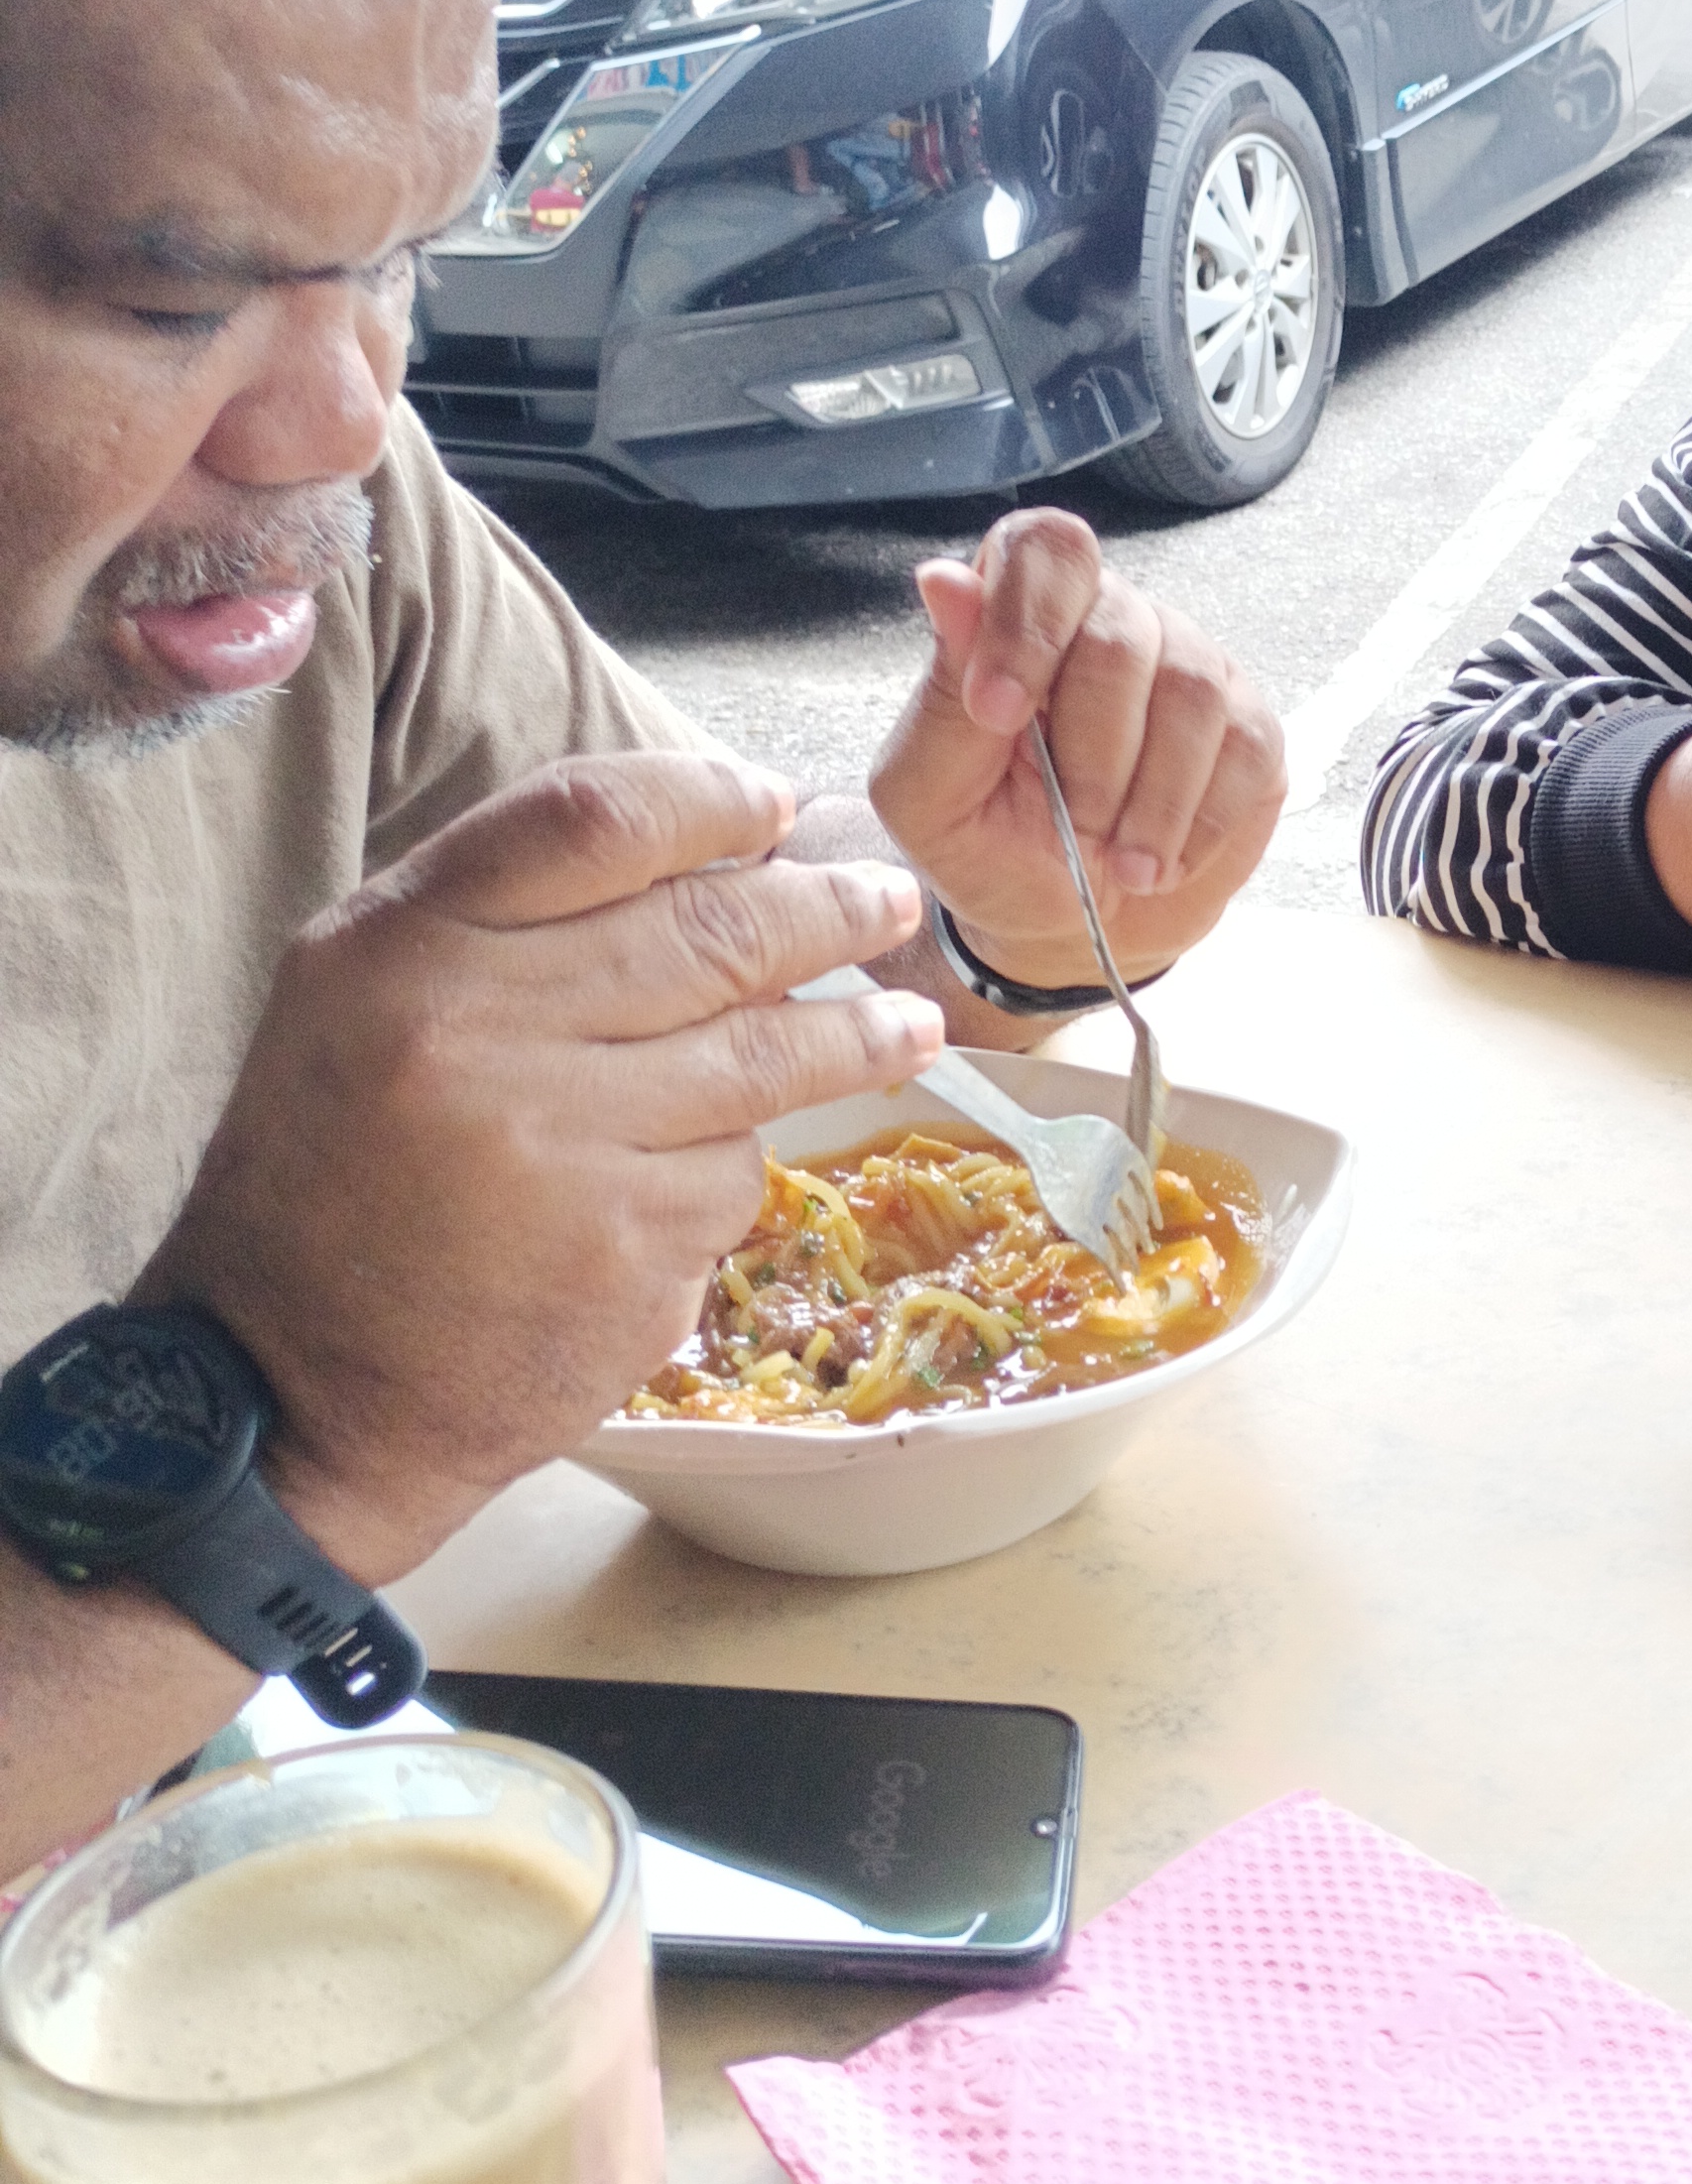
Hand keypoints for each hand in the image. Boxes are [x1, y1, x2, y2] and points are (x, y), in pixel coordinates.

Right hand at [138, 753, 945, 1578]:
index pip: (593, 819)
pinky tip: (722, 1167)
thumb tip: (704, 852)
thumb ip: (503, 914)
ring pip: (754, 1056)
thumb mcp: (362, 1000)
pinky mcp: (624, 1251)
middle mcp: (479, 1034)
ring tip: (908, 1023)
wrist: (292, 1384)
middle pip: (708, 932)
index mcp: (403, 949)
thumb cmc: (337, 1174)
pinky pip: (731, 1174)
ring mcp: (560, 1148)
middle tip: (889, 900)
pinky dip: (738, 1164)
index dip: (709, 799)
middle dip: (826, 910)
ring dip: (855, 1033)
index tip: (776, 806)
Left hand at [869, 508, 1285, 988]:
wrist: (1067, 928)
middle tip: (1072, 825)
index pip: (1045, 548)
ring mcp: (1189, 666)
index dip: (1028, 618)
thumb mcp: (930, 795)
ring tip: (1119, 863)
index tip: (1000, 714)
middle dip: (1092, 754)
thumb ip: (941, 694)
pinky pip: (1245, 749)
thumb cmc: (988, 849)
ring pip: (1191, 691)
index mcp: (1020, 614)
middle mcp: (1112, 619)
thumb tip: (944, 579)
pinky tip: (1163, 860)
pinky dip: (1198, 824)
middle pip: (1121, 634)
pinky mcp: (1249, 726)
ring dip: (1150, 801)